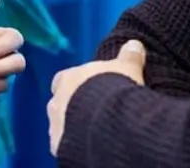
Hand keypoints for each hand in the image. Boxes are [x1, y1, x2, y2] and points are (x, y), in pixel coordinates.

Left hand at [47, 40, 145, 156]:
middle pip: (60, 102)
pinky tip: (92, 143)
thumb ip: (129, 56)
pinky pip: (67, 144)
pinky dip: (77, 143)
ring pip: (61, 124)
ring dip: (74, 125)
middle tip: (94, 110)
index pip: (64, 79)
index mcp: (68, 78)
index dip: (76, 82)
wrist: (105, 122)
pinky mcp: (60, 147)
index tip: (89, 86)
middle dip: (73, 105)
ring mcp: (55, 125)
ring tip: (95, 128)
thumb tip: (134, 44)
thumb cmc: (113, 88)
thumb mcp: (127, 68)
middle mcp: (56, 101)